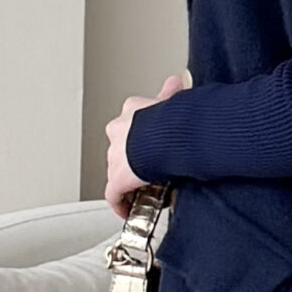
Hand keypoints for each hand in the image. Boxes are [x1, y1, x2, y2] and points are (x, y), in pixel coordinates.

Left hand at [104, 73, 186, 218]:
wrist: (167, 136)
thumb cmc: (173, 120)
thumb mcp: (172, 101)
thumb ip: (171, 93)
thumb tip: (177, 81)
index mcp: (132, 111)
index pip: (131, 124)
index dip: (140, 136)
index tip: (149, 145)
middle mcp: (119, 132)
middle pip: (121, 148)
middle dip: (132, 159)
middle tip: (148, 171)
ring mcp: (116, 156)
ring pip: (116, 170)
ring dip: (127, 181)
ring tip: (141, 190)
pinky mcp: (117, 179)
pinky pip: (114, 195)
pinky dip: (120, 204)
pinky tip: (126, 210)